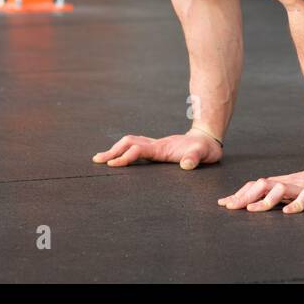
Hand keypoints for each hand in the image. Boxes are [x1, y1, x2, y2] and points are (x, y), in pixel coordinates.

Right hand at [92, 130, 222, 169]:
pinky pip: (135, 147)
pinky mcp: (156, 149)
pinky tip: (117, 156)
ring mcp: (155, 146)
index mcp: (162, 148)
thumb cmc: (205, 149)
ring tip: (101, 159)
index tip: (112, 164)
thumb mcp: (204, 154)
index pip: (139, 150)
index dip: (126, 157)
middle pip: (128, 143)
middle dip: (112, 151)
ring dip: (115, 149)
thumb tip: (187, 165)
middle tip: (97, 160)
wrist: (207, 139)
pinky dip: (123, 150)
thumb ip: (195, 158)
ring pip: (130, 143)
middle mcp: (155, 145)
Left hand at [218, 167, 303, 212]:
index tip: (223, 204)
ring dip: (266, 199)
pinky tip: (287, 212)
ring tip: (254, 209)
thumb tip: (245, 203)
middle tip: (232, 207)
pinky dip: (296, 204)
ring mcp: (300, 187)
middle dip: (246, 196)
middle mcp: (286, 183)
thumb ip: (269, 196)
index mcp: (278, 183)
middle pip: (262, 185)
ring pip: (281, 189)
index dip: (239, 194)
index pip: (254, 186)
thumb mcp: (286, 191)